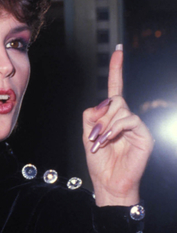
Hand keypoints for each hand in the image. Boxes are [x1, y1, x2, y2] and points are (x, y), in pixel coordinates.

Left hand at [83, 46, 153, 205]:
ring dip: (105, 126)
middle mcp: (126, 118)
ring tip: (100, 142)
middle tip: (94, 136)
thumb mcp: (87, 135)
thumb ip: (91, 116)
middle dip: (100, 116)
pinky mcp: (144, 134)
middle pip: (114, 99)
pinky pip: (129, 120)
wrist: (108, 182)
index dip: (116, 70)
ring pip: (120, 109)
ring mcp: (137, 125)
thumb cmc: (99, 161)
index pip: (115, 89)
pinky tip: (109, 140)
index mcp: (112, 116)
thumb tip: (103, 104)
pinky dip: (114, 129)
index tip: (118, 50)